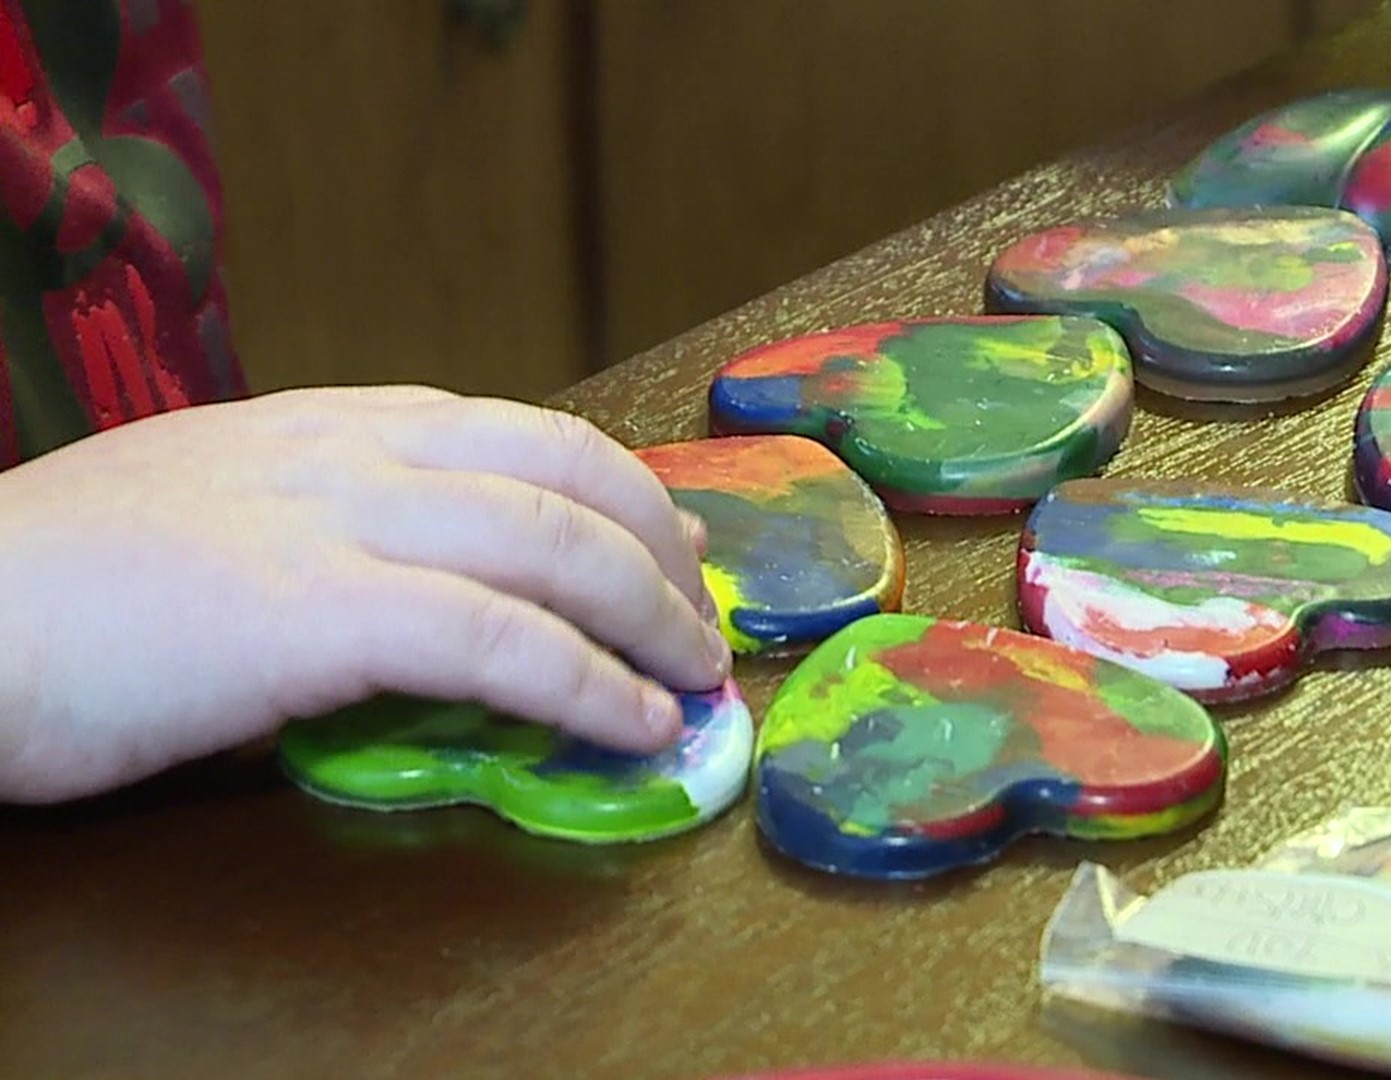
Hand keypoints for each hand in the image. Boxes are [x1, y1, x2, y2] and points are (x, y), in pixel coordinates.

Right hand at [0, 385, 729, 803]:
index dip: (614, 484)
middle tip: (700, 615)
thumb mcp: (208, 518)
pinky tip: (633, 721)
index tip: (669, 530)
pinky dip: (588, 683)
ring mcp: (339, 521)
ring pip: (556, 546)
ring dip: (651, 617)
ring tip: (695, 677)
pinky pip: (500, 638)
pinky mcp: (320, 610)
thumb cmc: (56, 587)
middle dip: (656, 548)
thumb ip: (316, 527)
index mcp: (325, 426)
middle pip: (565, 475)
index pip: (516, 431)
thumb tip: (403, 584)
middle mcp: (350, 452)